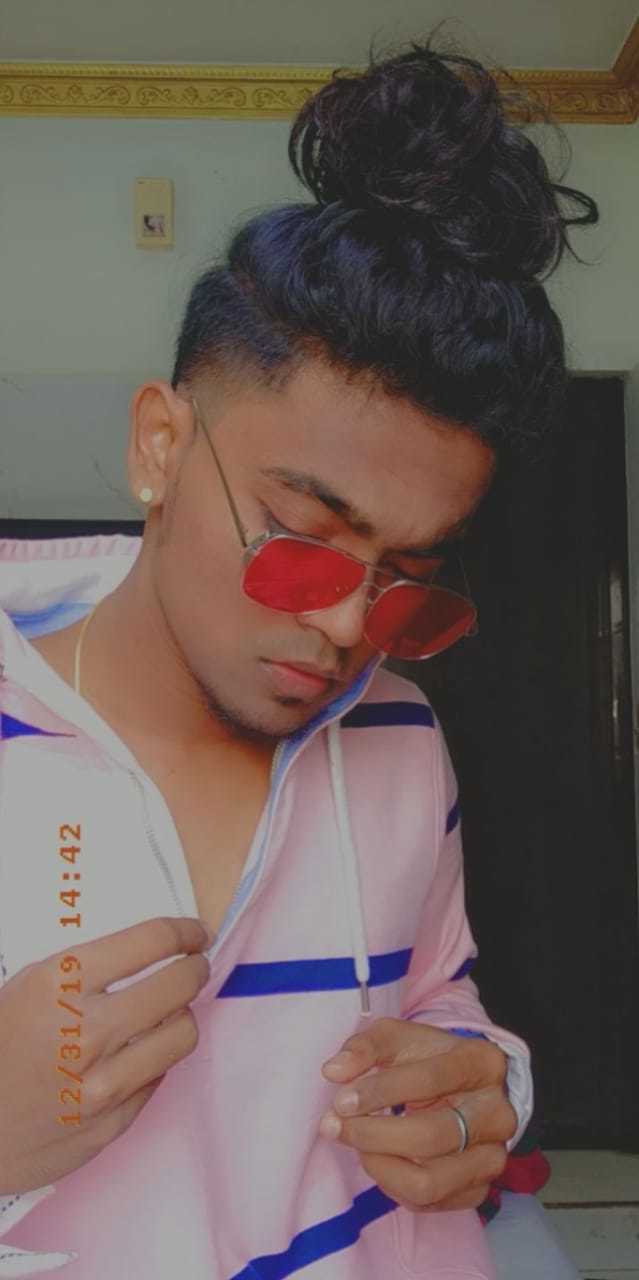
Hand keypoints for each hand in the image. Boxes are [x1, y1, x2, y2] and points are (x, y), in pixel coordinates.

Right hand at [0, 916, 210, 1193]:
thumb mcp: (28, 986)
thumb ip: (86, 969)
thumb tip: (151, 951)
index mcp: (60, 983)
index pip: (152, 941)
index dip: (184, 932)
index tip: (195, 934)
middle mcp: (86, 1031)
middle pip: (180, 985)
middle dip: (194, 969)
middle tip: (193, 966)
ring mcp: (101, 1084)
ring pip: (183, 1034)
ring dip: (180, 1016)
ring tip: (168, 1013)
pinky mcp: (110, 1125)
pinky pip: (157, 1079)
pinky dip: (154, 1061)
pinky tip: (138, 1055)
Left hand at [318, 1017, 516, 1211]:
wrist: (464, 1090)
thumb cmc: (426, 1060)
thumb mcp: (398, 1038)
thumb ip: (365, 1047)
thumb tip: (333, 1070)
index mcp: (483, 1062)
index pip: (430, 1079)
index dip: (380, 1091)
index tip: (341, 1099)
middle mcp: (498, 1113)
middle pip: (430, 1136)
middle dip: (372, 1134)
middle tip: (335, 1125)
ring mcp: (493, 1156)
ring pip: (428, 1181)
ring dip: (378, 1165)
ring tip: (356, 1144)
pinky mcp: (480, 1189)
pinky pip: (427, 1202)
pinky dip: (392, 1185)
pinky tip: (378, 1159)